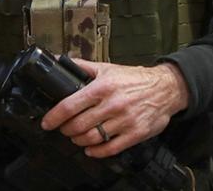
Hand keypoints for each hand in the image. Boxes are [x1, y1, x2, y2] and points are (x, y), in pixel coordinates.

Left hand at [41, 59, 188, 157]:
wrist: (165, 88)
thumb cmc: (134, 78)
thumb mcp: (107, 68)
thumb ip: (82, 66)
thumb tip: (59, 60)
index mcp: (103, 87)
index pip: (71, 105)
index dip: (55, 116)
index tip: (47, 122)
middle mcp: (112, 104)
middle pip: (78, 125)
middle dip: (65, 130)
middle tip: (63, 129)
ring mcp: (124, 121)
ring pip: (92, 138)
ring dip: (78, 140)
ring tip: (76, 137)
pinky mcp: (134, 134)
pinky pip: (110, 149)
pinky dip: (96, 152)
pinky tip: (90, 148)